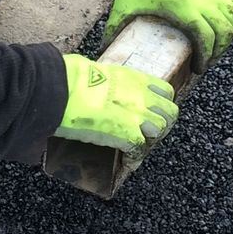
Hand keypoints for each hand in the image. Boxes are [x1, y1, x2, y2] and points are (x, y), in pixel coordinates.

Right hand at [55, 53, 178, 151]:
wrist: (62, 89)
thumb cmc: (70, 77)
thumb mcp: (99, 72)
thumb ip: (110, 82)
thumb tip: (100, 85)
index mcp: (134, 79)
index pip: (165, 92)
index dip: (161, 104)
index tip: (153, 112)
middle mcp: (141, 96)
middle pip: (170, 112)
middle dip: (162, 124)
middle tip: (149, 133)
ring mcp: (136, 115)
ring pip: (159, 130)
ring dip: (150, 139)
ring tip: (137, 145)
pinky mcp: (127, 134)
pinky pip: (140, 150)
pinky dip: (134, 158)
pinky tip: (126, 161)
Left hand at [105, 0, 232, 68]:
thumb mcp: (125, 3)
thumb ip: (115, 27)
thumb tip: (103, 51)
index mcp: (181, 5)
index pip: (204, 36)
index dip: (206, 56)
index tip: (198, 67)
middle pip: (223, 32)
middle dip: (218, 51)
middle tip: (206, 62)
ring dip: (228, 37)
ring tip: (215, 48)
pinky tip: (225, 28)